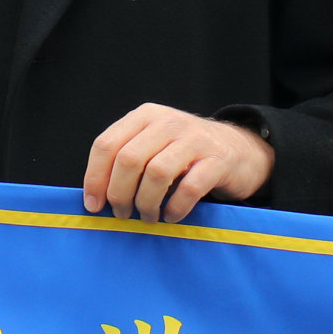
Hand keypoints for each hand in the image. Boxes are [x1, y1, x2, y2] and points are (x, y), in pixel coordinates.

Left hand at [82, 104, 273, 222]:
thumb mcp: (152, 144)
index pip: (106, 145)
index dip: (95, 178)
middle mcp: (167, 122)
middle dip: (119, 193)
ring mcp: (194, 139)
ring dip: (146, 202)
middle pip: (129, 160)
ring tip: (147, 217)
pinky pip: (189, 188)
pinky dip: (175, 207)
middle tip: (122, 214)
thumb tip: (95, 196)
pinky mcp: (217, 160)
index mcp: (144, 116)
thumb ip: (125, 160)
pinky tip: (171, 215)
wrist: (239, 150)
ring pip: (157, 173)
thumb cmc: (184, 154)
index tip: (93, 205)